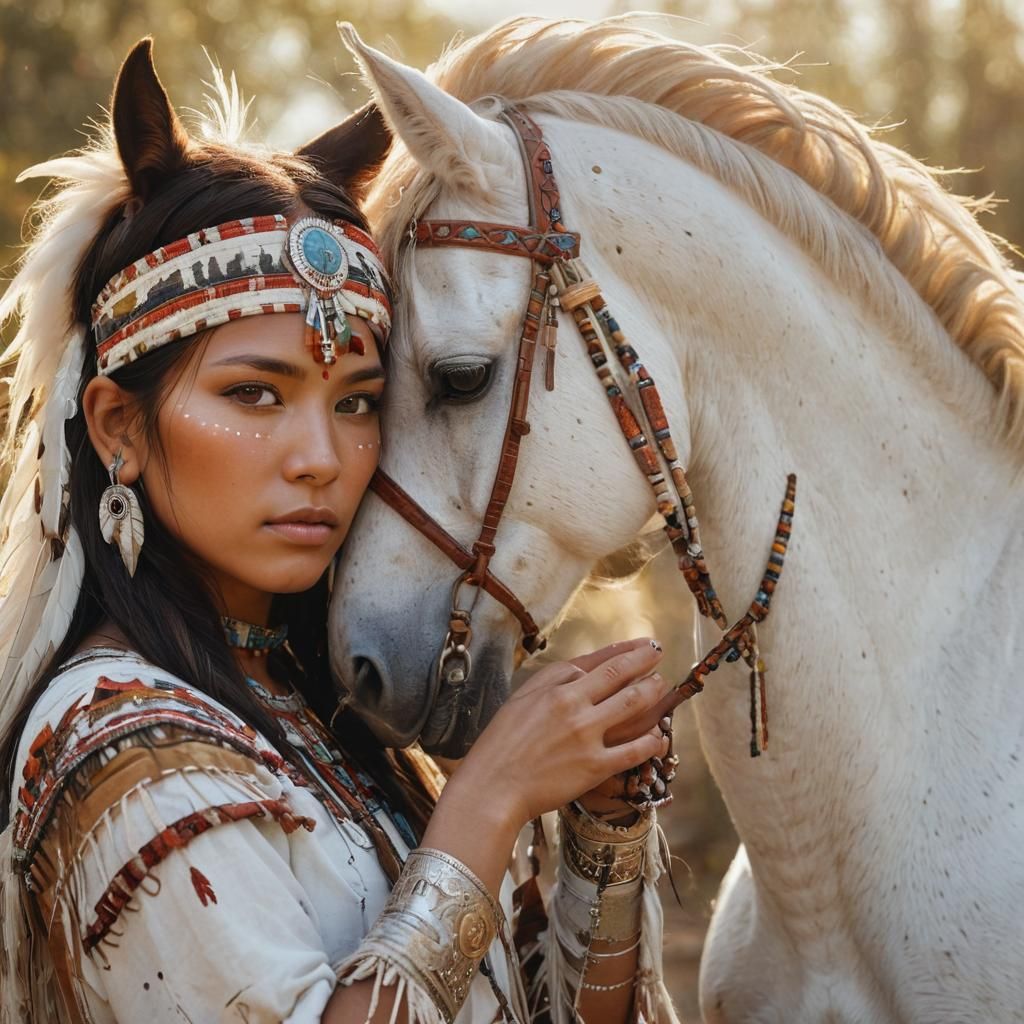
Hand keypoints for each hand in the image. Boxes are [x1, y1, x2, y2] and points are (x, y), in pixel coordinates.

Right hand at [445, 637, 670, 830]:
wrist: (492, 787)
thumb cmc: (501, 743)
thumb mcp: (522, 699)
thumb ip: (553, 681)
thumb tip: (584, 669)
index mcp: (554, 687)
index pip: (598, 660)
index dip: (625, 649)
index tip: (643, 643)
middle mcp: (573, 704)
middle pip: (620, 674)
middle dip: (645, 661)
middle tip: (659, 654)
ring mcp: (586, 735)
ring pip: (633, 704)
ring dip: (653, 692)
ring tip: (662, 687)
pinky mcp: (595, 767)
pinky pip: (635, 749)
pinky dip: (652, 739)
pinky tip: (659, 736)